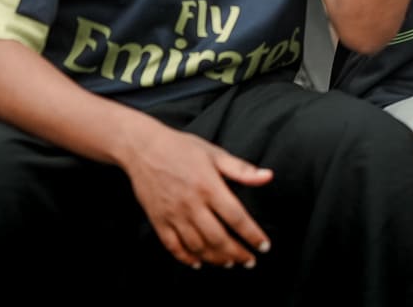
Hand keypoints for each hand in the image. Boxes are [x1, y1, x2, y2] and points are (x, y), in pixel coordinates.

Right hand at [118, 125, 273, 268]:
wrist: (144, 149)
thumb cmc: (183, 149)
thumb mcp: (216, 154)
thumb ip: (242, 170)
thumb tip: (268, 177)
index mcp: (209, 187)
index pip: (236, 217)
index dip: (252, 235)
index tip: (264, 246)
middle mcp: (191, 204)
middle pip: (218, 238)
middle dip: (237, 253)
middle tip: (249, 261)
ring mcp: (173, 215)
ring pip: (197, 246)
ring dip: (215, 259)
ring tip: (229, 263)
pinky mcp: (158, 220)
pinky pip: (173, 246)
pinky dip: (186, 258)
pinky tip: (198, 262)